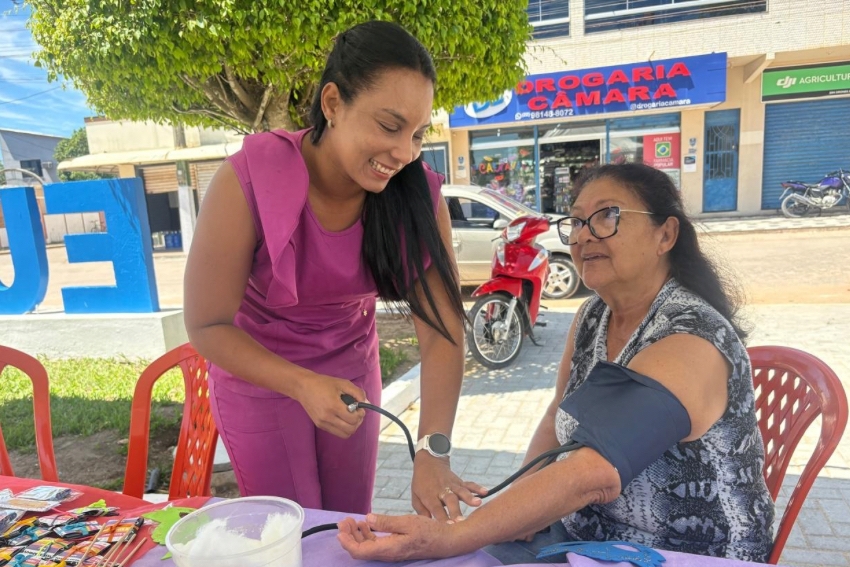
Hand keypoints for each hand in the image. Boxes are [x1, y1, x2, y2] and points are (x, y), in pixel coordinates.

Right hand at [292, 373, 365, 437]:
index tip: (360, 408)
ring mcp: (322, 423)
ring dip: (351, 427)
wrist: (303, 387)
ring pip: (344, 434)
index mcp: (333, 406)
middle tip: (357, 413)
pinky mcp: (319, 425)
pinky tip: (342, 418)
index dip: (360, 414)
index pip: (353, 419)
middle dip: (358, 422)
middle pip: (350, 429)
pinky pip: (336, 432)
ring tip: (351, 417)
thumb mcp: (342, 383)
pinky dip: (343, 428)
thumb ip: (357, 392)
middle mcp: (327, 417)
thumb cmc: (323, 383)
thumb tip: (366, 403)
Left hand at [337, 513, 456, 561]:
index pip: (360, 552)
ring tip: (352, 521)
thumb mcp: (407, 522)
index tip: (340, 529)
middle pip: (361, 550)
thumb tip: (367, 519)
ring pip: (367, 547)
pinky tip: (366, 525)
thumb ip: (386, 522)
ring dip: (357, 535)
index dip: (347, 542)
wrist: (445, 541)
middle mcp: (387, 554)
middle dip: (349, 536)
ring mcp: (391, 552)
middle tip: (344, 521)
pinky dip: (368, 535)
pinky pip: (376, 545)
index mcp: (389, 549)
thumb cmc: (429, 532)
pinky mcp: (394, 548)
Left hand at [411, 452, 486, 521]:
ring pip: (461, 491)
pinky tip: (485, 492)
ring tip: (478, 504)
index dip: (442, 517)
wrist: (429, 462)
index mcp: (429, 495)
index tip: (449, 526)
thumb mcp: (415, 497)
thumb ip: (422, 511)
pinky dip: (477, 488)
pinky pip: (468, 484)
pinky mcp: (459, 481)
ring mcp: (451, 485)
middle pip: (449, 501)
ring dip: (469, 497)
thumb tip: (429, 526)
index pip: (436, 508)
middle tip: (461, 522)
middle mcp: (441, 490)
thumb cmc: (421, 484)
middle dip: (456, 511)